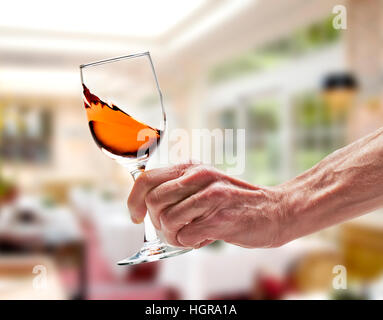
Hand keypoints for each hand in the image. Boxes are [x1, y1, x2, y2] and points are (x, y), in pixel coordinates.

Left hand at [128, 162, 284, 248]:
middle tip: (175, 227)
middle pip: (153, 202)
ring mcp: (211, 196)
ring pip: (167, 221)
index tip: (137, 217)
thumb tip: (143, 203)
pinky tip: (206, 237)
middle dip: (158, 222)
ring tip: (193, 233)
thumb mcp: (204, 185)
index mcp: (191, 168)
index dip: (133, 201)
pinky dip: (191, 242)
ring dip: (176, 235)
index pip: (146, 179)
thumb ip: (177, 189)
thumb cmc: (234, 201)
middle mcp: (199, 176)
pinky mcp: (221, 217)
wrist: (275, 210)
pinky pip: (186, 237)